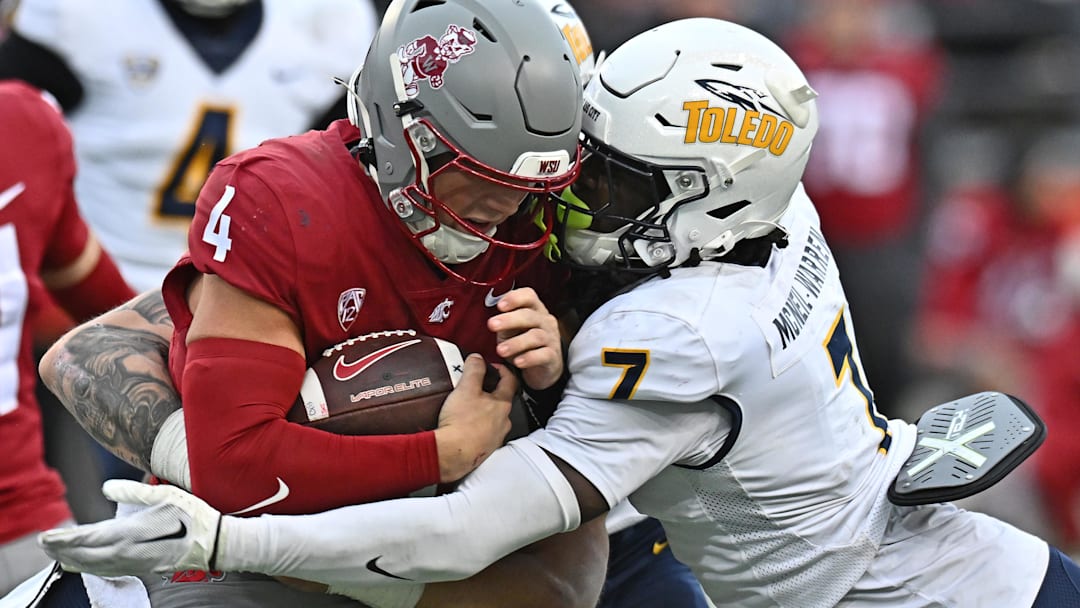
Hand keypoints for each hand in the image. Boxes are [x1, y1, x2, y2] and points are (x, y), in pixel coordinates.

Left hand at [38, 479, 221, 575]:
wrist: (215, 544)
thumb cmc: (194, 516)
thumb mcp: (165, 495)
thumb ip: (133, 492)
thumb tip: (107, 488)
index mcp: (130, 533)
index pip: (88, 538)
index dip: (64, 538)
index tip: (46, 536)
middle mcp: (127, 552)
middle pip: (85, 555)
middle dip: (62, 551)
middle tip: (44, 545)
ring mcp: (134, 563)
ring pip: (94, 566)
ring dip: (72, 560)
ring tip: (57, 555)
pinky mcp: (142, 568)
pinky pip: (108, 571)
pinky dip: (90, 568)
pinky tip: (85, 565)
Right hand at [434, 355, 516, 482]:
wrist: (452, 455)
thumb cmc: (461, 423)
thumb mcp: (466, 388)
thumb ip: (474, 370)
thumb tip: (477, 358)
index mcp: (503, 404)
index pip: (510, 380)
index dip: (502, 369)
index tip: (491, 365)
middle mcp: (504, 421)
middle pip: (501, 400)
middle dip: (489, 390)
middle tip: (475, 385)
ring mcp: (496, 437)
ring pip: (493, 418)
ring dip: (483, 410)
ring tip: (466, 406)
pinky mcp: (485, 449)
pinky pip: (484, 433)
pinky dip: (476, 426)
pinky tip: (463, 425)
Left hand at [487, 287, 564, 389]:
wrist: (542, 367)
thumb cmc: (524, 345)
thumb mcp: (511, 331)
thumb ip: (503, 323)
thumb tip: (491, 321)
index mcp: (534, 310)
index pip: (529, 296)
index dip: (515, 298)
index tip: (500, 305)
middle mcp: (545, 321)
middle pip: (530, 315)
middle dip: (509, 319)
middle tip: (492, 325)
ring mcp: (551, 338)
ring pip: (536, 336)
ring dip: (516, 343)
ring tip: (501, 350)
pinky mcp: (553, 356)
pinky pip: (543, 355)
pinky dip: (529, 358)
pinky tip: (518, 362)